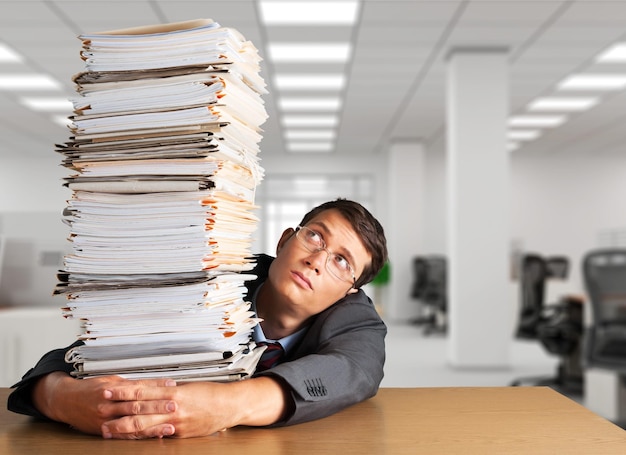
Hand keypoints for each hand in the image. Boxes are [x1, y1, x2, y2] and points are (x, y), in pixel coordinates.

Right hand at [33, 372, 177, 437]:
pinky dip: (141, 436)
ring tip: (169, 426)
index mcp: (113, 389)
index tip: (172, 386)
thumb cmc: (90, 388)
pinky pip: (125, 435)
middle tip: (174, 405)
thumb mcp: (111, 380)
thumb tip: (155, 384)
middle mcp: (110, 404)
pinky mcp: (104, 431)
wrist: (65, 401)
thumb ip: (131, 384)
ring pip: (133, 422)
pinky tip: (154, 436)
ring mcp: (107, 419)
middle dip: (158, 406)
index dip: (156, 386)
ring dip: (153, 425)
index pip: (139, 387)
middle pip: (137, 405)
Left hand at [101, 376, 290, 438]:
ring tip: (109, 430)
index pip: (143, 390)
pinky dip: (144, 437)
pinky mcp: (181, 434)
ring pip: (145, 425)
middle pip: (139, 409)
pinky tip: (132, 439)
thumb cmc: (212, 394)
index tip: (108, 389)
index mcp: (174, 391)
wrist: (231, 405)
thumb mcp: (189, 387)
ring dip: (125, 428)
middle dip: (117, 411)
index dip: (123, 390)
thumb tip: (151, 390)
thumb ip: (169, 390)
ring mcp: (176, 422)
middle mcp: (173, 407)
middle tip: (100, 411)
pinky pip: (158, 436)